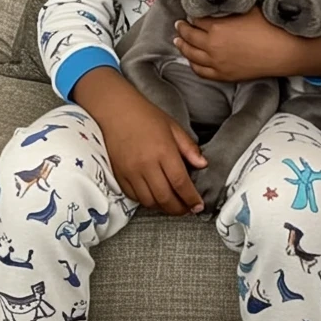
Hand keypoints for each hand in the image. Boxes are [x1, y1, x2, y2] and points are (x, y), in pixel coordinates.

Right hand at [71, 66, 207, 216]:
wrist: (116, 111)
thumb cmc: (146, 116)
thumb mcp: (173, 127)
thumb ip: (189, 148)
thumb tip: (203, 164)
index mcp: (164, 151)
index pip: (181, 183)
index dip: (191, 198)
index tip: (198, 206)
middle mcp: (147, 165)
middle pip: (165, 198)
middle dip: (179, 209)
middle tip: (187, 209)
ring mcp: (131, 172)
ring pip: (150, 201)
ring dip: (163, 207)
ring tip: (173, 204)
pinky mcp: (119, 176)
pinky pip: (135, 197)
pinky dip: (147, 201)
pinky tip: (155, 197)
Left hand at [173, 9, 320, 80]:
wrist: (283, 51)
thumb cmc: (270, 29)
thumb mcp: (247, 10)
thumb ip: (230, 8)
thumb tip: (221, 5)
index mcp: (217, 27)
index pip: (196, 18)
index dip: (193, 14)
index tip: (191, 12)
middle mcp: (213, 46)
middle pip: (189, 36)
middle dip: (182, 28)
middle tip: (179, 24)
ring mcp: (217, 62)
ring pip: (191, 54)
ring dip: (182, 45)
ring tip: (178, 40)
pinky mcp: (223, 75)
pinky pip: (201, 71)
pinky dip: (193, 64)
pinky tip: (191, 59)